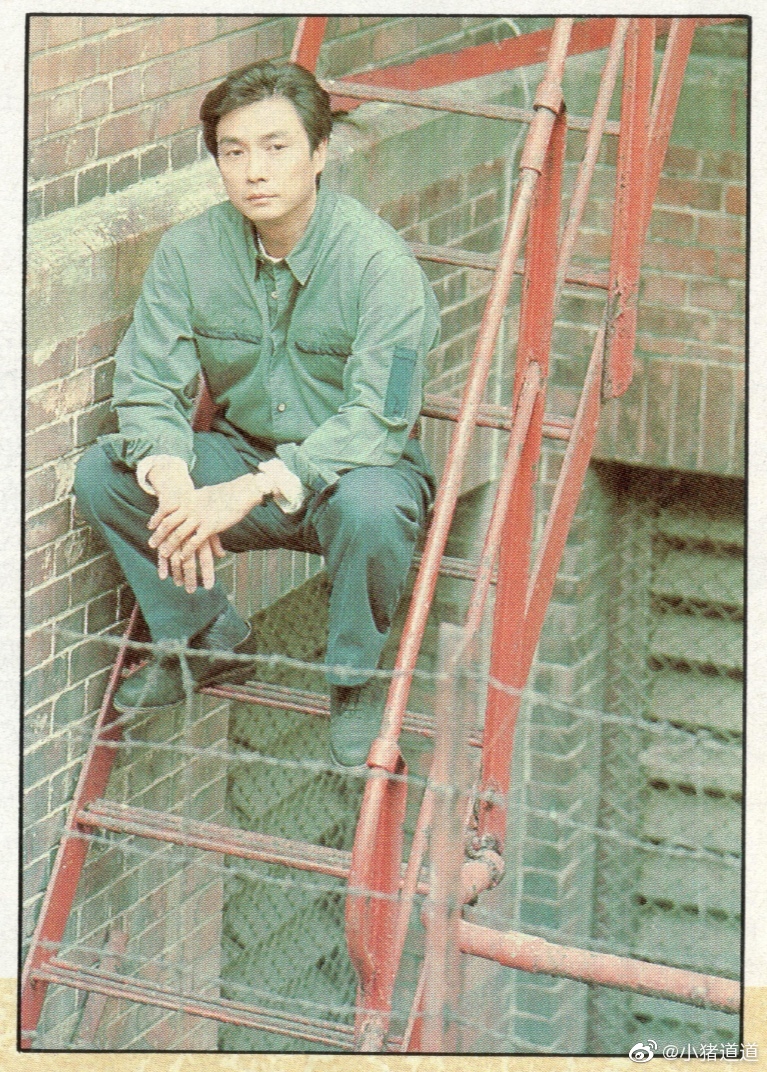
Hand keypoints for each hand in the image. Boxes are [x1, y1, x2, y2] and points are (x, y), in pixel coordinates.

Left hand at [148, 474, 269, 592]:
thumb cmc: (227, 492)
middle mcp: (190, 508)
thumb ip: (197, 497)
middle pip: (169, 524)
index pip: (167, 509)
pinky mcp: (210, 526)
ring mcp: (199, 517)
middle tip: (152, 544)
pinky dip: (187, 550)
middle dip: (159, 535)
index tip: (150, 526)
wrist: (241, 491)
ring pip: (179, 534)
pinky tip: (182, 558)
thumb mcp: (206, 492)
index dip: (157, 518)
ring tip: (163, 554)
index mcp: (188, 499)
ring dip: (170, 546)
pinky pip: (194, 541)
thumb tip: (194, 495)